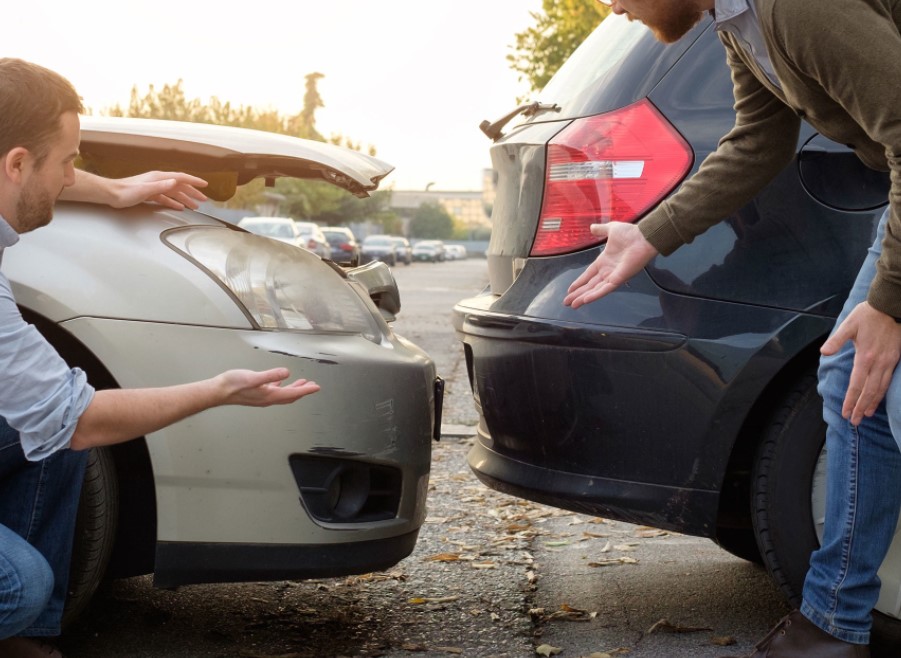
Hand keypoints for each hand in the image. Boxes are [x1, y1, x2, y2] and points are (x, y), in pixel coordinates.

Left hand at [110, 171, 207, 209]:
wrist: (111, 194)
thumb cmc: (125, 192)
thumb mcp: (144, 190)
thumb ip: (161, 186)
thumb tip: (175, 182)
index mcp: (159, 178)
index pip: (181, 178)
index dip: (194, 181)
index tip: (204, 185)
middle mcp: (159, 181)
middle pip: (180, 186)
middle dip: (193, 192)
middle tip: (203, 199)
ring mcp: (154, 187)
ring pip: (174, 193)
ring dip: (185, 199)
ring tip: (194, 206)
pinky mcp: (150, 194)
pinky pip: (166, 198)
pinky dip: (174, 202)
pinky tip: (179, 207)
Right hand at [217, 368, 320, 406]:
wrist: (218, 391)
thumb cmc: (233, 385)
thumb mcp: (253, 377)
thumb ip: (271, 375)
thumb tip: (287, 372)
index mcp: (269, 395)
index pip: (292, 393)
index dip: (306, 390)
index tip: (316, 387)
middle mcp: (268, 398)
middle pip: (290, 396)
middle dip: (303, 391)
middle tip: (313, 386)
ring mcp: (262, 396)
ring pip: (283, 393)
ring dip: (294, 388)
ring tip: (302, 383)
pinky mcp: (256, 393)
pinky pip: (274, 390)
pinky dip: (281, 386)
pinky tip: (280, 381)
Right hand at [563, 222, 658, 307]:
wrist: (644, 237)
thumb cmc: (631, 233)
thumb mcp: (611, 229)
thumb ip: (601, 230)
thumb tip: (592, 227)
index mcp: (604, 261)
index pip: (588, 274)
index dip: (579, 282)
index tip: (570, 289)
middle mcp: (607, 271)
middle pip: (589, 285)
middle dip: (577, 294)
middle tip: (566, 302)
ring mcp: (613, 276)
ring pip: (595, 290)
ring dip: (583, 298)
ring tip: (573, 305)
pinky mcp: (619, 279)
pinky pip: (605, 289)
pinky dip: (595, 295)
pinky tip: (585, 300)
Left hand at [821, 301, 900, 424]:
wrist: (891, 306)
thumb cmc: (868, 314)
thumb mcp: (849, 324)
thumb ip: (837, 340)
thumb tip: (823, 352)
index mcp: (865, 356)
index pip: (856, 385)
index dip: (851, 401)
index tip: (846, 413)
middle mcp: (878, 363)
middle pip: (869, 391)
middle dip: (861, 408)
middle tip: (854, 421)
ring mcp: (889, 362)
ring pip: (881, 388)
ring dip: (872, 403)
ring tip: (866, 415)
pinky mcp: (895, 359)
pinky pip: (888, 381)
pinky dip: (882, 393)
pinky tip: (878, 399)